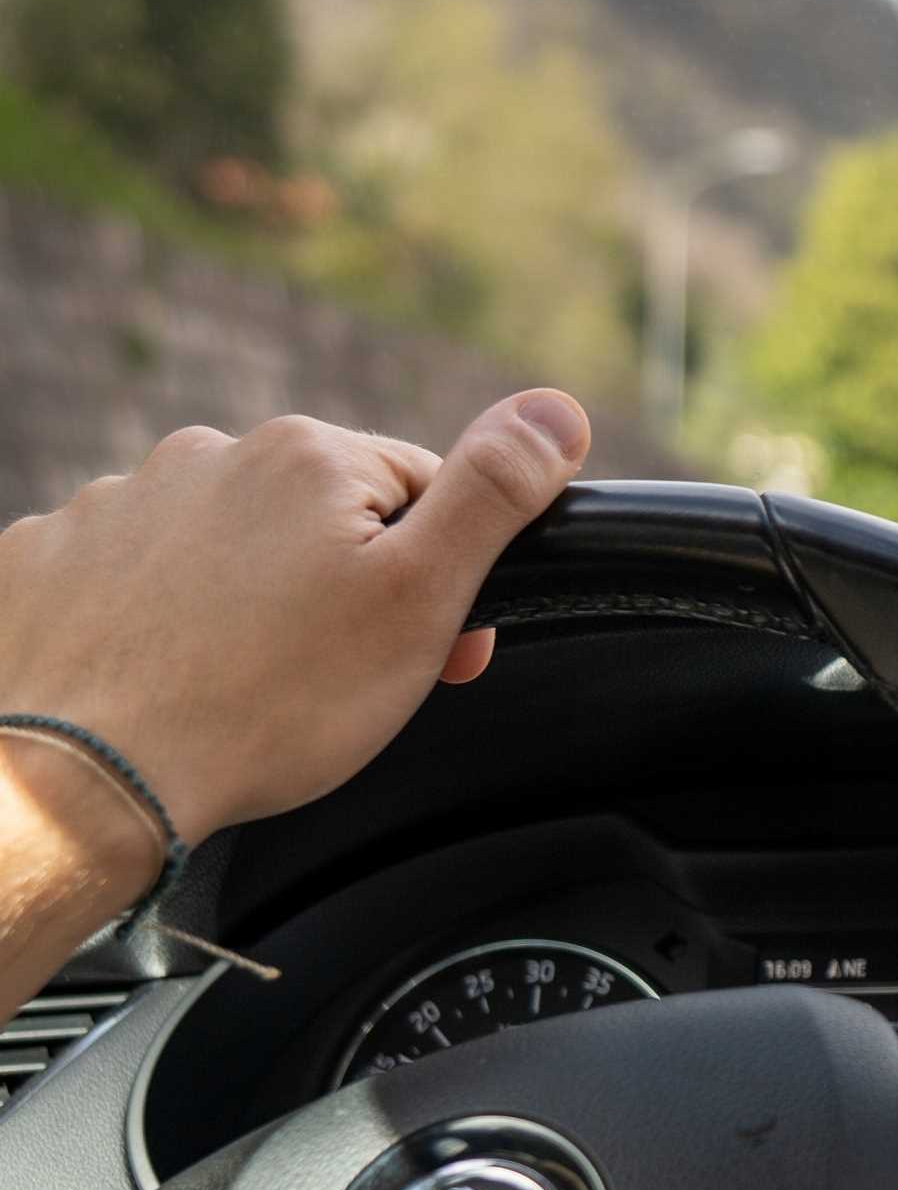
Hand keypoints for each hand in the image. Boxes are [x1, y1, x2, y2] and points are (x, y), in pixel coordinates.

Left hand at [0, 394, 589, 852]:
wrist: (89, 779)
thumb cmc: (272, 701)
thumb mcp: (421, 599)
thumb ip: (492, 495)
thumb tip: (554, 410)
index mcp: (309, 457)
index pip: (419, 493)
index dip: (443, 574)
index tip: (435, 649)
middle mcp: (204, 455)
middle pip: (317, 518)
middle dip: (345, 587)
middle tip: (345, 683)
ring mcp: (113, 504)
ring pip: (223, 546)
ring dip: (248, 599)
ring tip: (247, 683)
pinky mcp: (45, 559)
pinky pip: (127, 574)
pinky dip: (155, 616)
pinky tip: (168, 674)